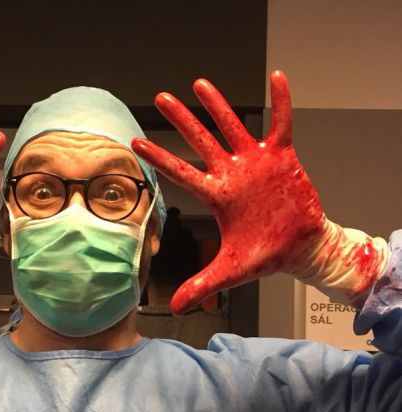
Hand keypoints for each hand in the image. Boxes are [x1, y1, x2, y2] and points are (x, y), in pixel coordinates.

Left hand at [132, 70, 385, 313]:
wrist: (300, 247)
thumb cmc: (265, 254)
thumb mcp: (231, 270)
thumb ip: (202, 285)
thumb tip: (175, 307)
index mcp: (217, 194)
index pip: (181, 172)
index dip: (159, 158)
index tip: (136, 143)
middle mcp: (232, 173)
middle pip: (201, 140)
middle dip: (181, 120)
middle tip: (160, 98)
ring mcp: (255, 162)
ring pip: (233, 126)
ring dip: (218, 106)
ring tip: (199, 84)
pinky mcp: (282, 156)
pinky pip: (281, 123)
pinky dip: (280, 102)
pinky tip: (276, 77)